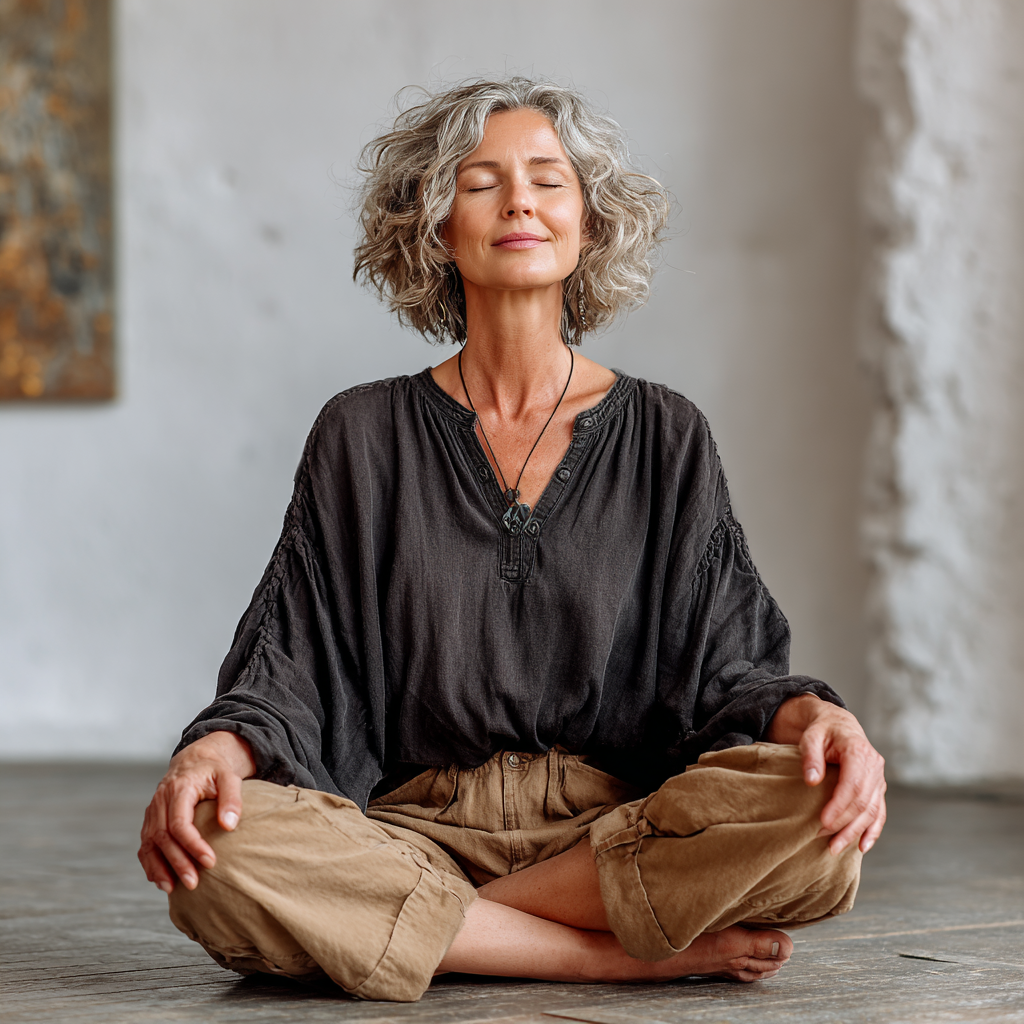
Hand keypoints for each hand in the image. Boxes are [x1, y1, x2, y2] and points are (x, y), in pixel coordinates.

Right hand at [137, 731, 254, 893]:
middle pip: (163, 837)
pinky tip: (160, 880)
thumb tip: (229, 826)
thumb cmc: (214, 771)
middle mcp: (160, 801)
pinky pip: (144, 845)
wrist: (195, 762)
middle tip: (194, 883)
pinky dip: (150, 864)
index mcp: (179, 789)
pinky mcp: (150, 820)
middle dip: (177, 862)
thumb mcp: (228, 777)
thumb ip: (232, 799)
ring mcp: (152, 811)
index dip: (193, 845)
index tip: (211, 862)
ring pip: (149, 844)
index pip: (180, 823)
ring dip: (159, 868)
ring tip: (172, 889)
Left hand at [766, 694, 885, 855]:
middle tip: (824, 840)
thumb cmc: (821, 730)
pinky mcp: (877, 787)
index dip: (839, 806)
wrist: (837, 724)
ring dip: (855, 832)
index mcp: (858, 751)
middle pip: (863, 802)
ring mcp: (878, 778)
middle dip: (845, 824)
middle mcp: (874, 766)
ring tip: (836, 848)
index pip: (853, 785)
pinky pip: (879, 812)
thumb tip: (811, 781)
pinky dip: (872, 830)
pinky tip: (863, 846)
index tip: (823, 822)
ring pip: (871, 811)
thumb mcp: (810, 736)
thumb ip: (810, 756)